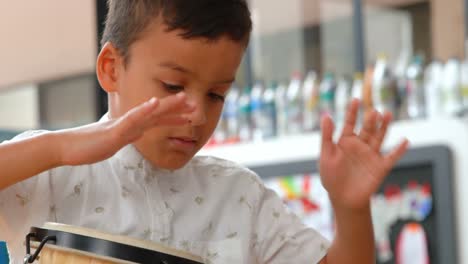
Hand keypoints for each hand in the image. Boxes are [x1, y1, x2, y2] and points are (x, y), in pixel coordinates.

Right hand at [59, 92, 194, 165]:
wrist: (67, 148)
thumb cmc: (90, 145)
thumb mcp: (115, 141)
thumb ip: (128, 135)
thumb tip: (140, 132)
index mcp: (132, 127)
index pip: (157, 119)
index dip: (174, 115)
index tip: (191, 112)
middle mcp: (130, 123)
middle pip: (158, 113)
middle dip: (178, 108)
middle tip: (196, 103)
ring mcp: (123, 125)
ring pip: (149, 113)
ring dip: (168, 105)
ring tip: (184, 98)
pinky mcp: (114, 131)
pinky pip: (132, 120)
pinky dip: (144, 111)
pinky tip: (155, 103)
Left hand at [319, 99, 407, 210]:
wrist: (343, 199)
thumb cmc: (331, 177)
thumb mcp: (326, 155)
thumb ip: (326, 136)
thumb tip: (326, 115)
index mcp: (346, 141)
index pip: (350, 122)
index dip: (352, 112)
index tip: (355, 99)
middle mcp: (360, 145)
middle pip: (367, 128)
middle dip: (370, 119)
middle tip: (373, 111)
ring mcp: (371, 155)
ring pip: (380, 137)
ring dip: (384, 127)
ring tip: (387, 114)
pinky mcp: (380, 167)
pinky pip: (391, 157)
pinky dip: (399, 150)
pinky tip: (405, 141)